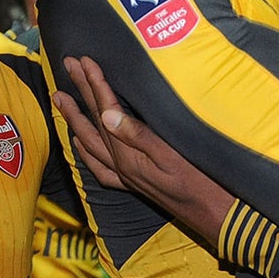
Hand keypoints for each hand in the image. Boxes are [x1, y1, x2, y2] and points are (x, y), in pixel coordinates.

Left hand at [57, 56, 236, 240]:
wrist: (217, 216)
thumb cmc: (203, 182)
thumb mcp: (173, 155)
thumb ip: (139, 135)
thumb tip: (107, 114)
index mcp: (130, 154)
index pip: (106, 111)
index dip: (94, 84)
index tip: (83, 61)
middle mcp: (122, 165)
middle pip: (94, 122)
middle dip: (80, 92)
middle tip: (66, 66)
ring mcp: (126, 176)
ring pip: (91, 143)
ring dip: (75, 119)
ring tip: (61, 100)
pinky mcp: (135, 184)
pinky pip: (100, 167)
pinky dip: (86, 152)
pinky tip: (80, 144)